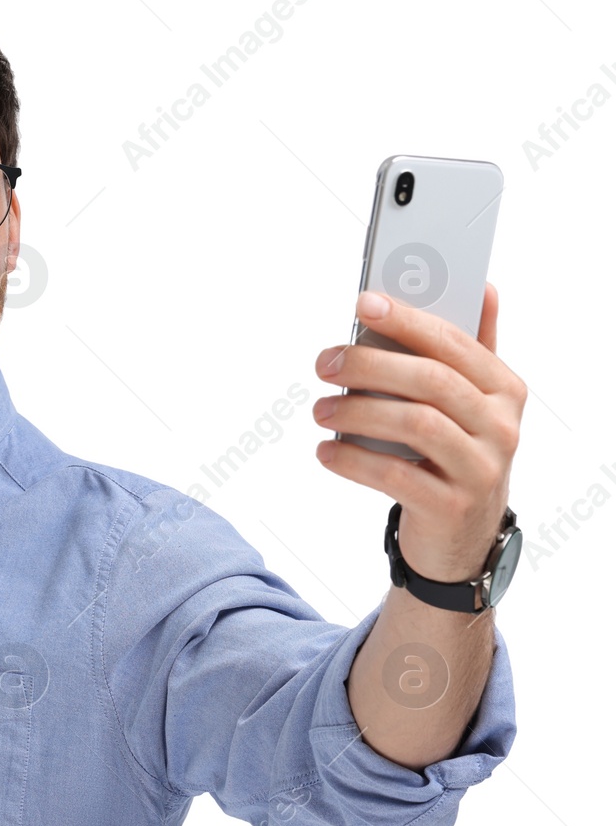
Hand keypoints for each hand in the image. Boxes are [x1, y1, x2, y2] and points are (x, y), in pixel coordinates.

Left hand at [312, 281, 526, 581]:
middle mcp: (502, 427)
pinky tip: (326, 450)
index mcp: (505, 390)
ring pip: (416, 425)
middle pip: (431, 381)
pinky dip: (353, 459)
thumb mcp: (470, 404)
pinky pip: (395, 475)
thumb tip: (485, 287)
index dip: (407, 320)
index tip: (362, 303)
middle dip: (370, 365)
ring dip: (357, 412)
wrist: (461, 538)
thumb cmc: (453, 454)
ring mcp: (481, 469)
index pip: (454, 343)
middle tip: (325, 363)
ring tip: (320, 410)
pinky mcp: (451, 507)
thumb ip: (471, 349)